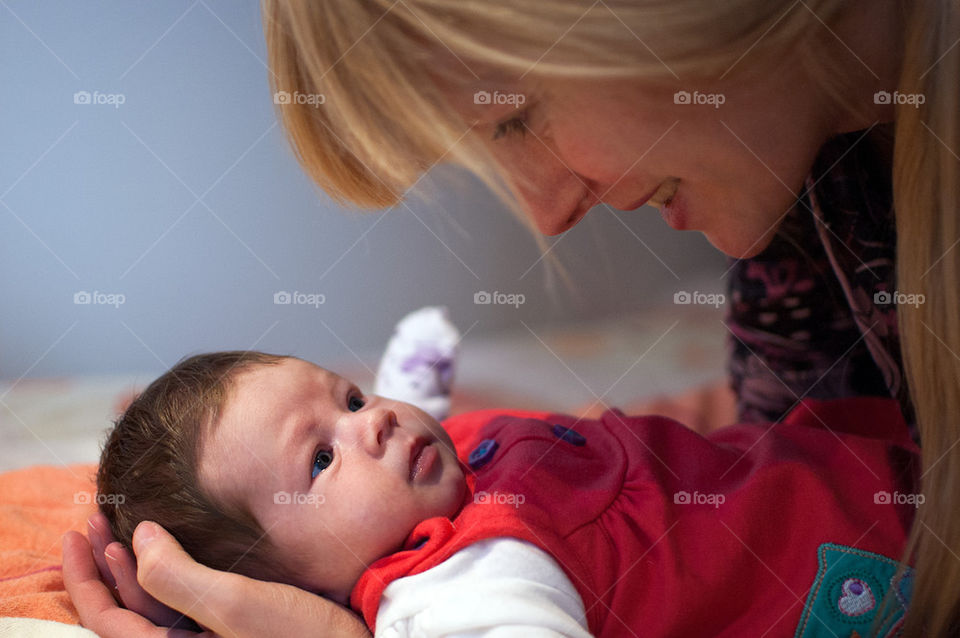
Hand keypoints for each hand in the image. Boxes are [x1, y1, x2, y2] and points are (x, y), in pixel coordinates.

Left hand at [63, 516, 370, 637]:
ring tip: (130, 523)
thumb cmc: (303, 636)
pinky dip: (173, 568)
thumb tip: (137, 536)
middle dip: (108, 561)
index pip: (105, 617)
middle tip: (100, 515)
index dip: (84, 575)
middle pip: (127, 607)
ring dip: (139, 562)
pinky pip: (187, 599)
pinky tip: (178, 543)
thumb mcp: (235, 605)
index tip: (79, 530)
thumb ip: (176, 576)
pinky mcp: (234, 627)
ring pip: (156, 602)